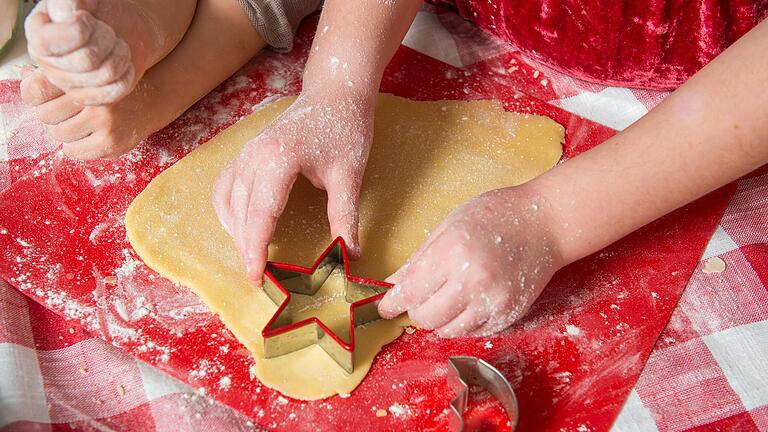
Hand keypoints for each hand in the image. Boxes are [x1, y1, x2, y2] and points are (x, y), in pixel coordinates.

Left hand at [21, 66, 149, 158]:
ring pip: (58, 135)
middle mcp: (91, 98)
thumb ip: (56, 78)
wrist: (151, 100)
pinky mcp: (110, 142)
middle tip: (69, 115)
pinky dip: (76, 147)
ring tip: (80, 126)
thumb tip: (23, 76)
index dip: (40, 98)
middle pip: (45, 115)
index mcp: (83, 79)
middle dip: (53, 117)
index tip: (52, 99)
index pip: (38, 91)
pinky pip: (73, 151)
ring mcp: (103, 121)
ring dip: (65, 133)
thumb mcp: (86, 77)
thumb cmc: (111, 90)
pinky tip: (89, 138)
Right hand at [24, 0, 137, 104]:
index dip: (77, 30)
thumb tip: (65, 15)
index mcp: (39, 34)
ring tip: (118, 46)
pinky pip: (112, 93)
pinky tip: (124, 65)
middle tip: (110, 32)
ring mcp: (66, 84)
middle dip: (107, 39)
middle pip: (84, 59)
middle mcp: (46, 62)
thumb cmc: (103, 11)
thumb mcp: (88, 0)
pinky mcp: (87, 98)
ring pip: (102, 76)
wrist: (125, 32)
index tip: (89, 18)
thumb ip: (71, 2)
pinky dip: (126, 75)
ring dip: (120, 55)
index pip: (48, 42)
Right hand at [212, 90, 375, 283]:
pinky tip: (242, 228)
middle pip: (240, 213)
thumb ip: (346, 216)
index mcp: (278, 159)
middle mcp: (253, 156)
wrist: (335, 91)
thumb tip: (350, 255)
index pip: (260, 215)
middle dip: (247, 248)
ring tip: (252, 256)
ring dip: (235, 232)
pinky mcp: (246, 153)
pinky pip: (225, 187)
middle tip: (259, 278)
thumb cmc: (345, 127)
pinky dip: (229, 212)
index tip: (257, 278)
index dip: (256, 250)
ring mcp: (246, 152)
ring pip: (227, 201)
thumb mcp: (349, 174)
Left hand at [377, 186, 564, 336]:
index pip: (409, 292)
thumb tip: (392, 285)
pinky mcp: (508, 314)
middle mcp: (472, 281)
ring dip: (438, 321)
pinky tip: (466, 303)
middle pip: (425, 318)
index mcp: (452, 252)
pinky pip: (472, 332)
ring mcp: (493, 301)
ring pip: (447, 331)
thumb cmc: (496, 215)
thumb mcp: (449, 226)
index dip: (391, 303)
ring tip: (444, 300)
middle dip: (415, 311)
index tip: (384, 306)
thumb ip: (418, 260)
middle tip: (418, 298)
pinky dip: (462, 323)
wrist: (546, 222)